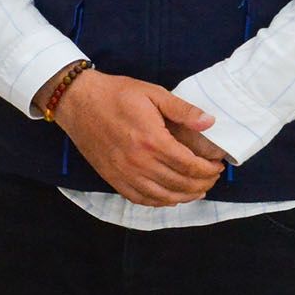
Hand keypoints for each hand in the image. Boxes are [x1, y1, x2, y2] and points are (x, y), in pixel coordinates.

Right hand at [47, 70, 223, 205]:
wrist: (77, 101)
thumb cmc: (115, 94)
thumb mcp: (152, 93)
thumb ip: (182, 110)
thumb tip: (209, 123)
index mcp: (152, 141)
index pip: (190, 166)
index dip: (209, 169)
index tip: (218, 165)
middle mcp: (139, 162)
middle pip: (180, 184)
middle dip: (202, 183)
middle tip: (211, 177)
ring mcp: (124, 173)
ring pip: (162, 196)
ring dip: (184, 196)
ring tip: (197, 190)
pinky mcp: (112, 177)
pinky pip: (140, 198)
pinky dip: (159, 202)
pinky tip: (169, 197)